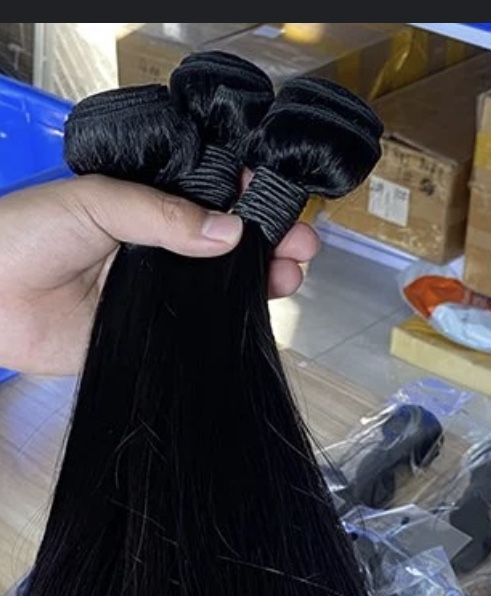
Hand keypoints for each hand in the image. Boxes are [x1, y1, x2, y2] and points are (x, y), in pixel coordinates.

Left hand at [0, 174, 319, 375]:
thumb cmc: (23, 235)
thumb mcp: (96, 202)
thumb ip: (164, 216)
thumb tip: (229, 231)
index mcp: (143, 203)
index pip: (208, 197)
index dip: (248, 200)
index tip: (281, 205)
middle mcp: (155, 248)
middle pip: (225, 246)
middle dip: (267, 243)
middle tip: (299, 246)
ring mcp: (155, 294)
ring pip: (218, 289)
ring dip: (257, 282)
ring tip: (288, 276)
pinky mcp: (149, 337)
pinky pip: (196, 332)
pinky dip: (227, 327)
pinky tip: (253, 317)